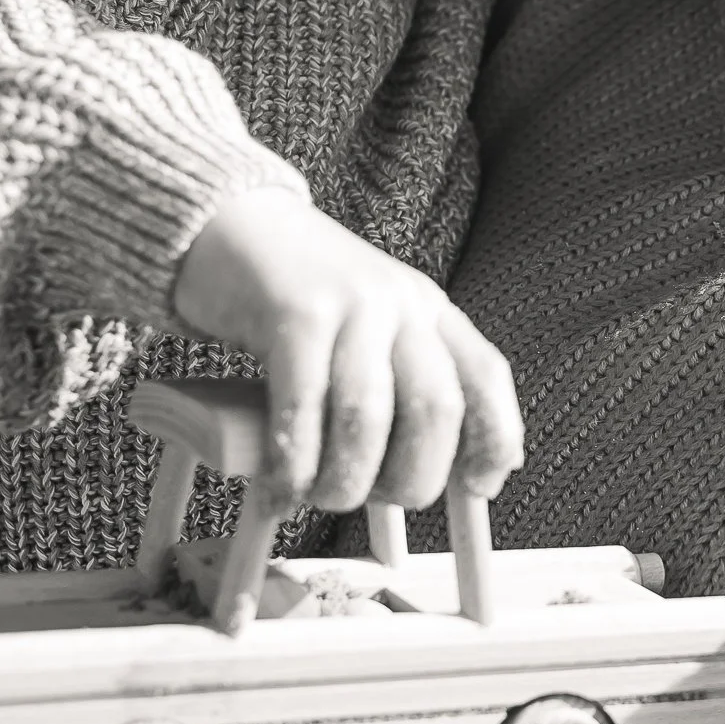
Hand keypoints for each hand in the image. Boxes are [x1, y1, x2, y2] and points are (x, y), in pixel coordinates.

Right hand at [174, 187, 523, 512]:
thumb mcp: (367, 330)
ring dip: (345, 480)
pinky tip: (280, 486)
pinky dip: (294, 462)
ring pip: (369, 417)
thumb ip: (395, 387)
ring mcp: (352, 303)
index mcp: (428, 310)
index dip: (493, 440)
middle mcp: (402, 302)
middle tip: (369, 500)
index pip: (486, 377)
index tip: (478, 488)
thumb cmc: (296, 297)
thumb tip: (416, 478)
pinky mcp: (295, 312)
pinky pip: (304, 406)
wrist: (231, 223)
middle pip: (435, 409)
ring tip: (317, 496)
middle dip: (408, 479)